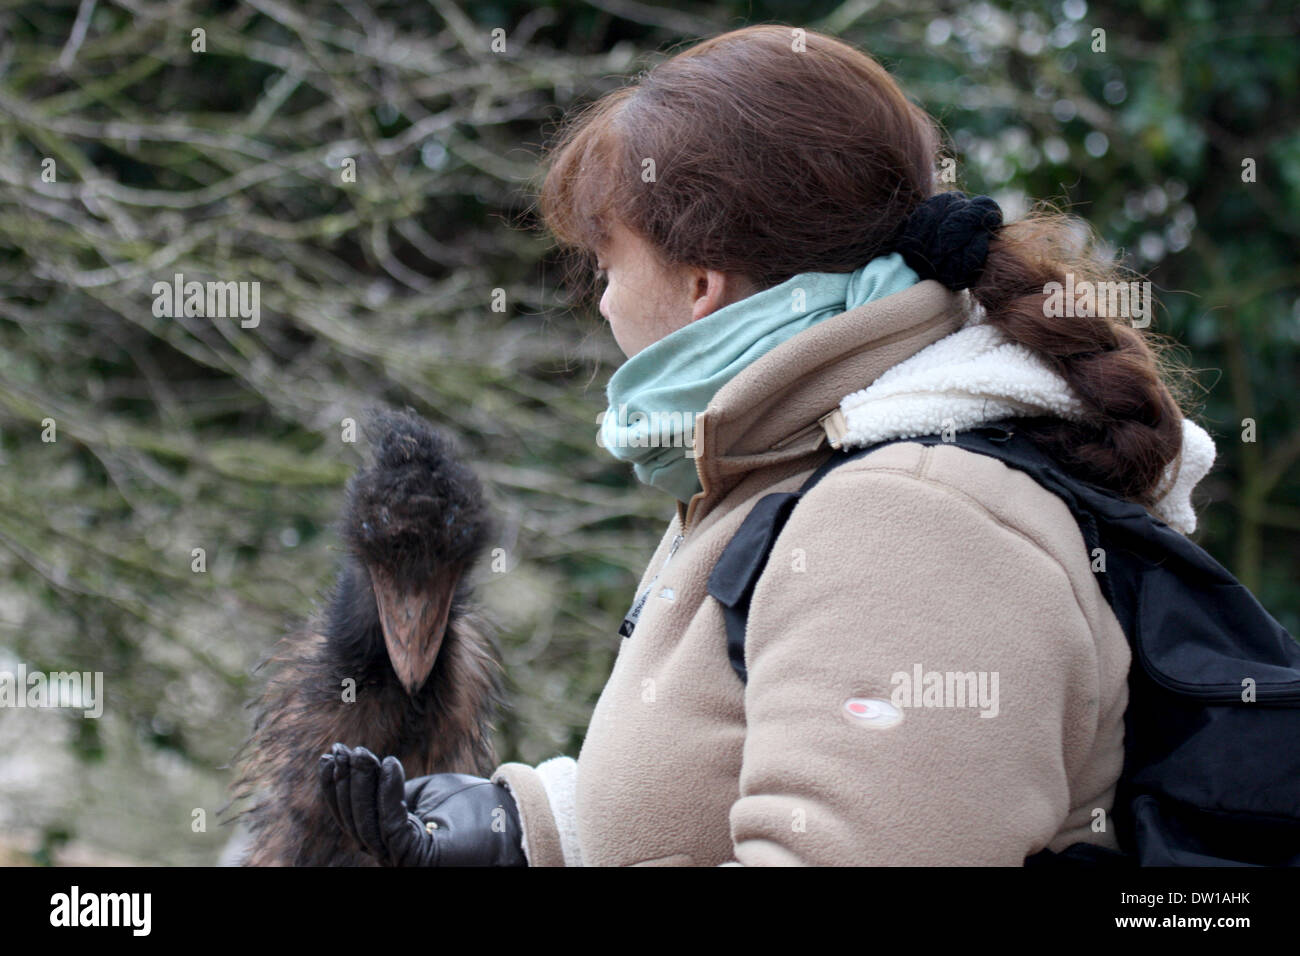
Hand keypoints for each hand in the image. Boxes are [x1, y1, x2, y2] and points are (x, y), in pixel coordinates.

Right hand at [318, 743, 525, 866]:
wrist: (514, 820)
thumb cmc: (476, 807)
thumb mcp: (428, 791)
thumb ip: (396, 789)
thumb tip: (368, 774)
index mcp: (393, 837)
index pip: (353, 815)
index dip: (337, 787)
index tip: (330, 754)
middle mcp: (393, 853)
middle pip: (354, 822)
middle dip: (343, 784)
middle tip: (340, 751)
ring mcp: (404, 859)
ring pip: (368, 825)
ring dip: (361, 785)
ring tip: (361, 754)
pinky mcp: (418, 858)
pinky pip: (393, 825)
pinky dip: (387, 793)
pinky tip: (389, 763)